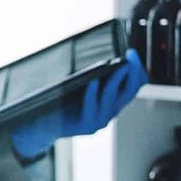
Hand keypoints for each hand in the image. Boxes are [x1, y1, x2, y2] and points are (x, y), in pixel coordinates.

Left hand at [10, 50, 146, 160]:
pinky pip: (91, 107)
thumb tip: (106, 56)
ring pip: (111, 98)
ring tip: (117, 66)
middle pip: (129, 91)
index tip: (132, 55)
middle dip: (132, 71)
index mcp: (112, 103)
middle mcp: (109, 113)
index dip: (137, 71)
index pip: (133, 87)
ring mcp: (99, 121)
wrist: (44, 126)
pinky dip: (92, 93)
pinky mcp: (85, 126)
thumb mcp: (84, 87)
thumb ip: (96, 76)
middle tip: (129, 56)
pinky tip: (92, 82)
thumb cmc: (62, 102)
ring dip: (116, 80)